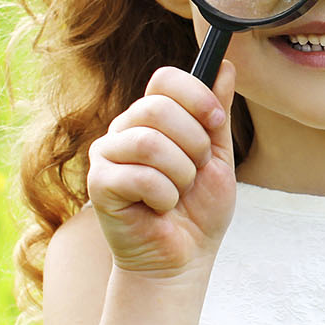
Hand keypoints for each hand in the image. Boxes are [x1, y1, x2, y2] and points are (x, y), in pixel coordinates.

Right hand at [86, 60, 238, 280]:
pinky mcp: (99, 183)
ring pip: (150, 142)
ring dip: (180, 174)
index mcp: (152, 117)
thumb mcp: (218, 156)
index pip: (165, 78)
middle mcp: (125, 128)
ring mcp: (107, 154)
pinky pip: (139, 176)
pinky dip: (163, 197)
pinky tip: (159, 208)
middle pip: (158, 108)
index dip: (196, 96)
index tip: (216, 123)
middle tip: (195, 171)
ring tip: (178, 193)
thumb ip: (216, 113)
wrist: (182, 259)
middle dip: (193, 144)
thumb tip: (226, 66)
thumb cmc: (198, 210)